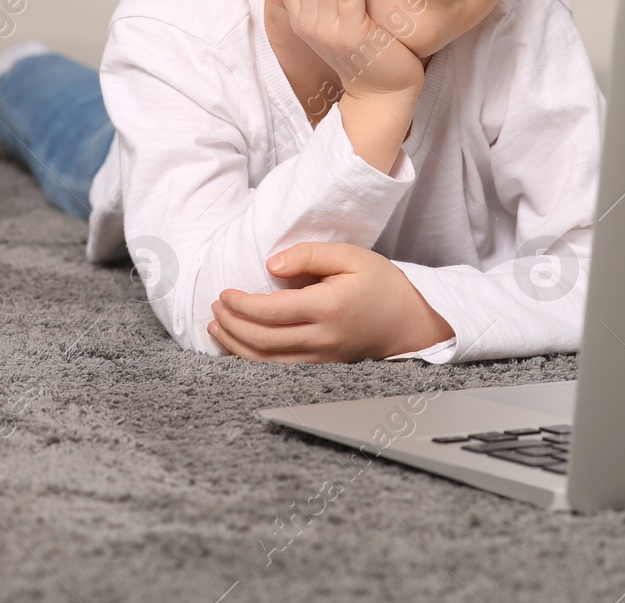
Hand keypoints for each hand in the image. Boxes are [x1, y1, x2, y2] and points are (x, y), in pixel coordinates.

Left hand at [207, 242, 455, 362]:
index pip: (271, 311)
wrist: (409, 323)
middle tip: (215, 307)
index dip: (241, 304)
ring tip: (217, 327)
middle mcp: (323, 338)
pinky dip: (253, 360)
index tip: (224, 293)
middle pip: (262, 340)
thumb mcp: (351, 255)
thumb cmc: (381, 285)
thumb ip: (309, 255)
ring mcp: (322, 358)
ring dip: (235, 346)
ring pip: (266, 361)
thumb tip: (271, 266)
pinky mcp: (322, 367)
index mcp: (328, 307)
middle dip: (231, 325)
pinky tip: (238, 347)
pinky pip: (279, 369)